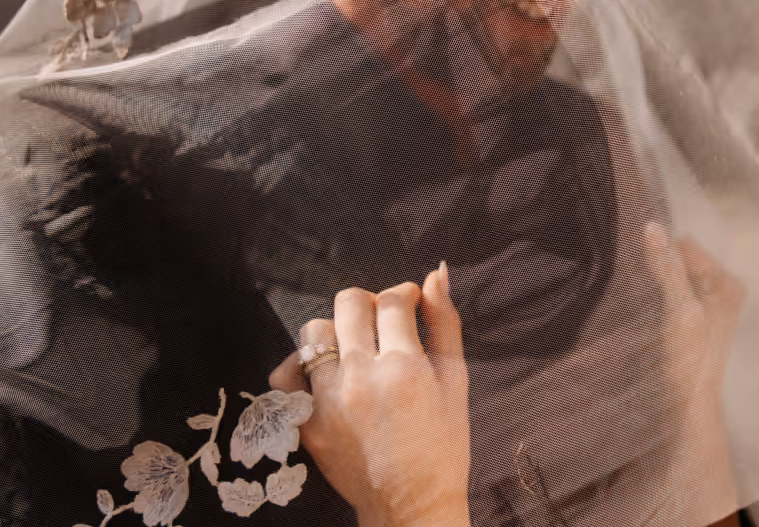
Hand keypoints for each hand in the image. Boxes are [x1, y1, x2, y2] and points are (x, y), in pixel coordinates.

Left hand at [269, 265, 470, 526]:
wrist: (411, 507)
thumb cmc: (443, 444)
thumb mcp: (456, 381)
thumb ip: (445, 323)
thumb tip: (437, 273)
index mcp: (405, 366)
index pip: (393, 300)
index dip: (404, 294)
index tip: (410, 304)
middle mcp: (361, 378)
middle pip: (349, 303)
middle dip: (369, 302)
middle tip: (382, 322)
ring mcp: (328, 402)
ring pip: (314, 331)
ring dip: (336, 330)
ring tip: (354, 347)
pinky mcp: (306, 424)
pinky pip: (286, 376)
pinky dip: (300, 366)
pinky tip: (323, 372)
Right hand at [644, 222, 744, 407]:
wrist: (689, 404)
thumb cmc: (690, 357)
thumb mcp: (680, 308)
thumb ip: (668, 267)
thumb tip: (652, 225)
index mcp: (729, 282)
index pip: (687, 246)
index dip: (664, 254)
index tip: (647, 270)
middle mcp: (724, 288)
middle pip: (683, 259)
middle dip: (663, 267)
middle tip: (648, 288)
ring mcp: (710, 303)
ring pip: (676, 274)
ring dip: (659, 281)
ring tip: (648, 298)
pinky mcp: (695, 316)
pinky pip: (674, 289)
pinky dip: (660, 294)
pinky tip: (651, 307)